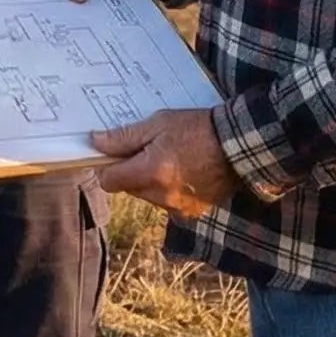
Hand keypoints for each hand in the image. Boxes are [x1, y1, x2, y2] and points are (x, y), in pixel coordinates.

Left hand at [91, 107, 240, 218]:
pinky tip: (184, 173)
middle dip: (131, 172)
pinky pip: (167, 204)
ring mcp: (178, 207)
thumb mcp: (159, 124)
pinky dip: (169, 191)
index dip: (107, 167)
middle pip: (128, 188)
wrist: (240, 145)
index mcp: (150, 173)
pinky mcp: (192, 212)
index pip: (109, 181)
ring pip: (147, 196)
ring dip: (151, 182)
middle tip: (148, 150)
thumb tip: (95, 142)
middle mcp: (161, 196)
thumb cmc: (199, 129)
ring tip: (170, 159)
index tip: (115, 154)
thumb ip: (124, 137)